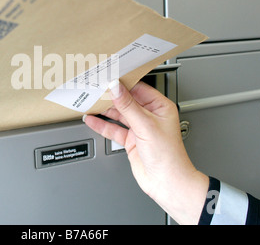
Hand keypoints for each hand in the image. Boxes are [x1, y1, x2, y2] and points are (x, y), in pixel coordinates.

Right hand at [83, 79, 208, 223]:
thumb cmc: (168, 156)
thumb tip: (116, 88)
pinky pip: (114, 129)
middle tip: (95, 88)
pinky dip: (102, 125)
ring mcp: (139, 128)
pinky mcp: (131, 140)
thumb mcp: (146, 125)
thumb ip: (128, 106)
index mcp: (160, 107)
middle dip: (112, 96)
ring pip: (119, 114)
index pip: (139, 88)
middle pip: (127, 101)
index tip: (109, 77)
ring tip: (90, 101)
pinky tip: (92, 119)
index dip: (124, 83)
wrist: (166, 183)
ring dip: (105, 110)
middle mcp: (150, 116)